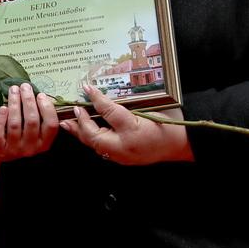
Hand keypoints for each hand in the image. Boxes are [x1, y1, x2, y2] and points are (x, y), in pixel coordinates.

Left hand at [0, 83, 58, 160]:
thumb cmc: (20, 135)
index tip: (41, 94)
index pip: (51, 125)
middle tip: (24, 86)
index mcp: (44, 143)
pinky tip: (2, 108)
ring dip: (15, 104)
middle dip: (28, 100)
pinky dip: (1, 119)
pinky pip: (0, 133)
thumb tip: (43, 96)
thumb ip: (41, 116)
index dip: (47, 108)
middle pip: (32, 121)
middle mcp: (31, 149)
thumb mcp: (34, 130)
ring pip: (15, 124)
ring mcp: (14, 150)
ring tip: (13, 90)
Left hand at [59, 84, 192, 164]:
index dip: (96, 99)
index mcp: (132, 131)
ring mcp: (122, 156)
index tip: (87, 88)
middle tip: (71, 109)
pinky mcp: (122, 159)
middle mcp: (124, 146)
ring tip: (69, 123)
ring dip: (81, 133)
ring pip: (95, 145)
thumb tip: (103, 94)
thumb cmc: (167, 125)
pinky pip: (102, 150)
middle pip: (94, 136)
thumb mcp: (149, 109)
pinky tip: (84, 132)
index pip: (109, 112)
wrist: (179, 146)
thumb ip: (125, 104)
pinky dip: (91, 140)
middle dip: (80, 123)